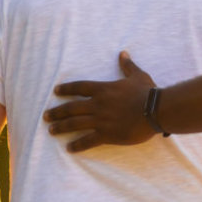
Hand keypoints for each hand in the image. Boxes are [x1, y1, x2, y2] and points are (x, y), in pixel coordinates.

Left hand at [45, 52, 159, 151]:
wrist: (156, 110)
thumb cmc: (148, 92)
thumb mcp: (137, 75)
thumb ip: (127, 66)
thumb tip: (123, 53)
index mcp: (103, 89)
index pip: (79, 87)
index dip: (66, 89)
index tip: (56, 92)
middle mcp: (98, 104)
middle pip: (72, 108)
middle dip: (57, 112)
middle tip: (45, 116)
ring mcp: (101, 120)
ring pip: (75, 124)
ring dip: (62, 127)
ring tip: (51, 130)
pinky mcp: (107, 134)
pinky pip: (88, 140)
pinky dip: (77, 145)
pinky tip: (68, 148)